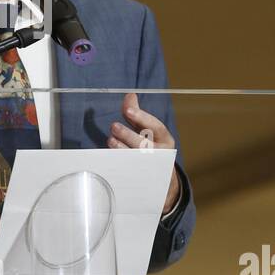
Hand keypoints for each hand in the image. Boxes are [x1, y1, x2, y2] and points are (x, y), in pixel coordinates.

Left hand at [108, 92, 180, 213]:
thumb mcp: (147, 129)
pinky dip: (119, 164)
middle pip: (145, 144)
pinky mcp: (141, 179)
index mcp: (165, 139)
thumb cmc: (151, 146)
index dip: (142, 117)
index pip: (156, 126)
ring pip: (137, 159)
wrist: (161, 179)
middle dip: (128, 135)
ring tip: (111, 140)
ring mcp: (151, 168)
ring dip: (122, 149)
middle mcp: (161, 154)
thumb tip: (130, 95)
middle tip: (114, 126)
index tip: (128, 111)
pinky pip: (129, 171)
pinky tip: (110, 157)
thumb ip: (136, 114)